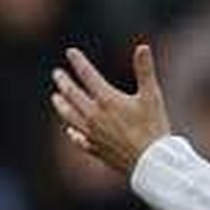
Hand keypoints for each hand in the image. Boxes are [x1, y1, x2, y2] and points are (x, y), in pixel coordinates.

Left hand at [50, 44, 171, 173]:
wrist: (151, 162)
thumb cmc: (154, 127)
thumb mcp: (152, 96)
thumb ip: (145, 71)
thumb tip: (142, 47)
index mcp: (107, 100)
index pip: (88, 75)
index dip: (79, 62)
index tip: (70, 52)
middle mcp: (94, 115)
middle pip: (72, 95)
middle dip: (63, 82)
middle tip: (57, 74)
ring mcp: (92, 133)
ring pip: (69, 116)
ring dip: (61, 105)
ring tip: (55, 98)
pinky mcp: (95, 149)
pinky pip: (78, 139)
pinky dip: (72, 133)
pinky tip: (70, 131)